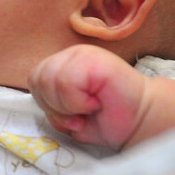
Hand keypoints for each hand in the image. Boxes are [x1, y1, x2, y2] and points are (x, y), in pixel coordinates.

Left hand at [30, 44, 146, 148]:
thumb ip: (50, 106)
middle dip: (55, 107)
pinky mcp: (92, 59)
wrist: (140, 120)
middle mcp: (69, 55)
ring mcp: (80, 54)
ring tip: (88, 108)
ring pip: (48, 80)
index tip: (72, 117)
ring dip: (67, 105)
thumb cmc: (107, 119)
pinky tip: (94, 102)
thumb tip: (41, 101)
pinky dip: (76, 101)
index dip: (47, 104)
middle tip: (80, 115)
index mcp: (62, 64)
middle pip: (37, 79)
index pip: (34, 81)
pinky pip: (65, 81)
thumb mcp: (68, 117)